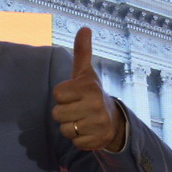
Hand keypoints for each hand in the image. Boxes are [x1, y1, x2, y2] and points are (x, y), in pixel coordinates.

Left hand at [52, 27, 125, 150]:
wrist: (113, 120)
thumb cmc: (91, 94)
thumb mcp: (85, 73)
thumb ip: (82, 52)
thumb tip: (84, 28)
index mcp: (89, 88)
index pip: (57, 94)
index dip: (62, 96)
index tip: (73, 95)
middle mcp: (95, 105)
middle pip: (57, 114)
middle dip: (64, 112)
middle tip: (77, 109)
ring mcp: (98, 124)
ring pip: (64, 130)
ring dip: (69, 126)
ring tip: (81, 120)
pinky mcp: (97, 141)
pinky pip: (74, 142)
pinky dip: (78, 139)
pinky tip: (87, 131)